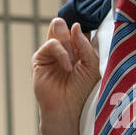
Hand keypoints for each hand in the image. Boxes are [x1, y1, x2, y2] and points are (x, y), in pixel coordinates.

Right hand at [33, 18, 99, 134]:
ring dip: (68, 41)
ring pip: (57, 27)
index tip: (95, 25)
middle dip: (75, 28)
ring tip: (74, 61)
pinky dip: (61, 52)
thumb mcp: (92, 65)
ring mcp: (52, 52)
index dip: (86, 25)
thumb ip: (85, 45)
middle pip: (68, 23)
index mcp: (80, 49)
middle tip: (82, 43)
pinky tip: (68, 67)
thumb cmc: (83, 91)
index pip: (81, 27)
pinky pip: (50, 44)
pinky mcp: (40, 59)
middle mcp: (66, 48)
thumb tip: (75, 26)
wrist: (69, 110)